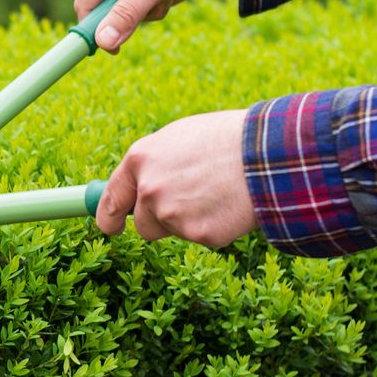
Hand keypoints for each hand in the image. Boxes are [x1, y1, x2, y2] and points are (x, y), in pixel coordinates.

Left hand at [95, 109, 257, 247]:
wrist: (268, 152)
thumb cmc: (225, 139)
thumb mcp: (178, 139)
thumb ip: (152, 165)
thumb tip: (137, 188)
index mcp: (140, 160)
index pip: (111, 200)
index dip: (108, 218)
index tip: (111, 227)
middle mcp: (149, 190)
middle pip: (142, 225)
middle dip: (159, 221)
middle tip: (189, 203)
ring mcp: (172, 215)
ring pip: (173, 231)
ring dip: (189, 222)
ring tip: (216, 193)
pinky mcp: (198, 234)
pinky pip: (201, 237)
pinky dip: (215, 227)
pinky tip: (230, 205)